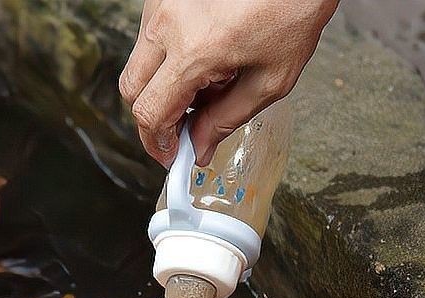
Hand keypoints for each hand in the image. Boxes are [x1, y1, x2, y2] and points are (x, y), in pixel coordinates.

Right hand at [119, 0, 338, 166]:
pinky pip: (150, 39)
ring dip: (163, 85)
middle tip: (181, 131)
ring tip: (206, 83)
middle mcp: (169, 23)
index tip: (171, 155)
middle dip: (153, 117)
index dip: (157, 143)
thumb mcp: (271, 78)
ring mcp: (161, 5)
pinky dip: (168, 58)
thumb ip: (227, 118)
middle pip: (131, 89)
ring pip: (138, 64)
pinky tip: (203, 56)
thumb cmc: (293, 9)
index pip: (151, 112)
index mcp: (196, 49)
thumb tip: (200, 146)